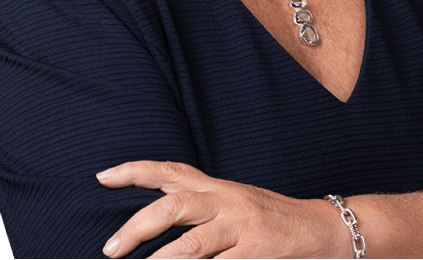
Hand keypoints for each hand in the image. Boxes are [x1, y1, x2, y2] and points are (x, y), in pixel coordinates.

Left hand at [96, 160, 346, 258]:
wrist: (320, 228)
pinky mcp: (254, 254)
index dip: (134, 171)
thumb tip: (155, 212)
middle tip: (110, 248)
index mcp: (216, 187)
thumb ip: (200, 203)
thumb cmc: (270, 216)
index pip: (169, 171)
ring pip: (192, 243)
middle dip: (137, 227)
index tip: (102, 176)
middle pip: (173, 206)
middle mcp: (225, 200)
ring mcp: (240, 228)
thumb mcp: (233, 200)